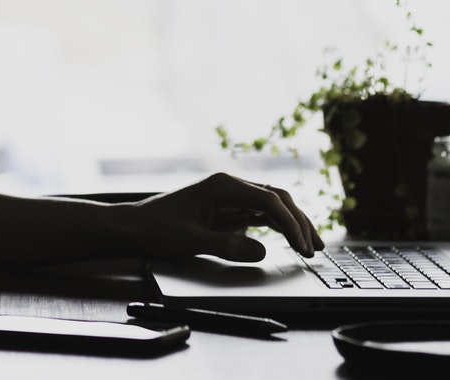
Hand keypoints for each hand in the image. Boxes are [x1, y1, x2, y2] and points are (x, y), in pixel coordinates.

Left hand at [129, 173, 323, 261]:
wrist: (134, 226)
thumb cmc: (156, 228)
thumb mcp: (191, 240)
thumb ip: (226, 245)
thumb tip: (262, 251)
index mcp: (223, 186)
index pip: (269, 200)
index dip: (290, 223)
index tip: (301, 244)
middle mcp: (230, 187)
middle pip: (277, 200)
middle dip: (299, 222)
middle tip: (315, 247)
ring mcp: (231, 198)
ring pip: (273, 207)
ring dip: (293, 224)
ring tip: (312, 245)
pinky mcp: (228, 211)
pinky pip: (261, 216)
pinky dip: (278, 228)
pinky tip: (291, 240)